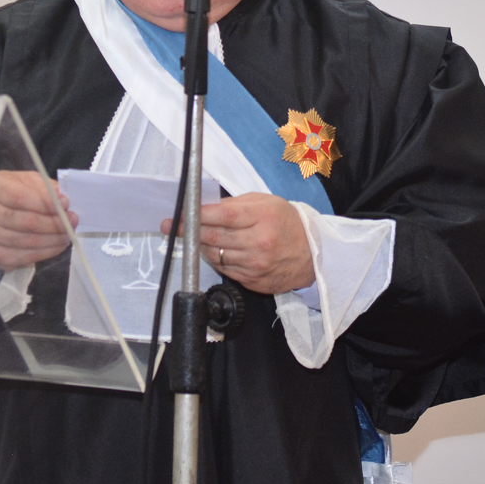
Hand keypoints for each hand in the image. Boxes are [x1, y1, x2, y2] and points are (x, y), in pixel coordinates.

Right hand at [0, 170, 74, 270]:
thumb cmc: (5, 194)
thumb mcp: (22, 181)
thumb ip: (42, 186)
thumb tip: (62, 197)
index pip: (22, 198)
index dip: (47, 203)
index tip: (66, 204)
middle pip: (28, 222)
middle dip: (56, 223)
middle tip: (73, 221)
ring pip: (30, 242)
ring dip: (55, 239)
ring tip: (68, 234)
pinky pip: (26, 257)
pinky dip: (46, 252)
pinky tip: (56, 245)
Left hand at [161, 192, 313, 294]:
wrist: (313, 255)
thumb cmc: (287, 223)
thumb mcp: (266, 202)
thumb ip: (236, 204)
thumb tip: (205, 208)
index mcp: (263, 217)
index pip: (221, 216)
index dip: (196, 215)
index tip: (180, 214)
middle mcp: (259, 243)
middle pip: (212, 237)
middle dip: (188, 231)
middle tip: (171, 226)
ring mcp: (255, 265)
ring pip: (214, 254)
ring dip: (200, 245)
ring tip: (193, 237)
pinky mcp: (253, 281)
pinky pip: (224, 269)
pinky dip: (215, 259)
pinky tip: (213, 250)